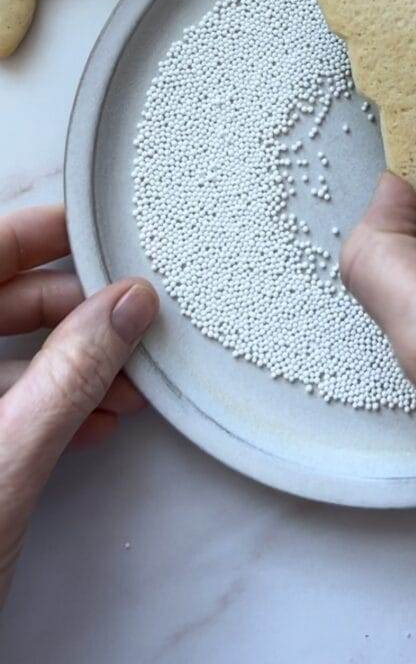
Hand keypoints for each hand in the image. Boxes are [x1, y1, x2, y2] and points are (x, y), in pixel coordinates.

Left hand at [0, 206, 156, 607]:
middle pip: (2, 300)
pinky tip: (92, 421)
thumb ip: (71, 372)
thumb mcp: (8, 456)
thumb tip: (125, 307)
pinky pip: (2, 395)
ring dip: (72, 365)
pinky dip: (50, 402)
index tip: (99, 232)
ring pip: (7, 351)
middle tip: (131, 324)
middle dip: (76, 316)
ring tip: (124, 385)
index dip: (43, 234)